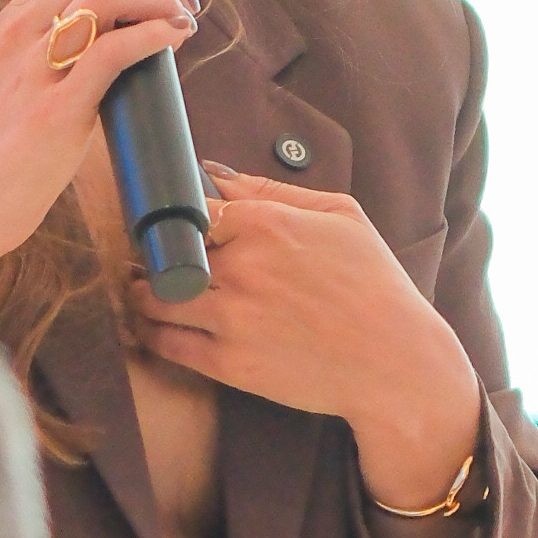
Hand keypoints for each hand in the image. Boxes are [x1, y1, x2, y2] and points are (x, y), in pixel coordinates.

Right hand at [0, 0, 195, 308]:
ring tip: (185, 17)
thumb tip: (117, 41)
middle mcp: (19, 35)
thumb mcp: (17, 82)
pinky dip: (154, 33)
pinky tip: (173, 38)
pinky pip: (112, 51)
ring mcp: (34, 71)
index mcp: (11, 23)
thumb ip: (53, 54)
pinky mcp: (55, 113)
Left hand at [127, 173, 484, 506]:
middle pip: (164, 251)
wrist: (395, 363)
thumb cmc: (374, 285)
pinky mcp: (229, 363)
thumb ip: (273, 190)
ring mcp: (231, 317)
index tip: (168, 224)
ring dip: (142, 294)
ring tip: (145, 292)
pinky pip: (166, 343)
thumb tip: (214, 173)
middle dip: (152, 253)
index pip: (189, 207)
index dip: (173, 215)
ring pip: (154, 298)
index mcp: (266, 223)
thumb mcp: (341, 216)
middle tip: (149, 258)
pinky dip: (151, 334)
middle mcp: (241, 267)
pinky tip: (153, 328)